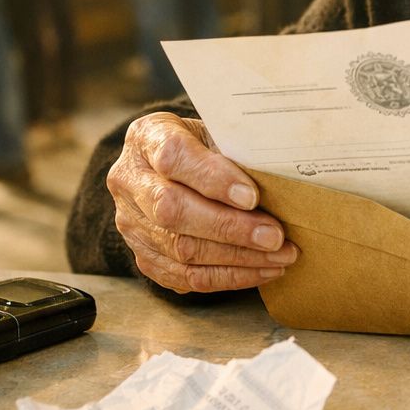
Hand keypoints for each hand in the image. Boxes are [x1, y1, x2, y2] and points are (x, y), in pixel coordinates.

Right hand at [106, 112, 299, 291]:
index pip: (173, 157)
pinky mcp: (144, 256)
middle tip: (274, 237)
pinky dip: (229, 277)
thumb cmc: (203, 146)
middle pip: (171, 210)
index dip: (212, 178)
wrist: (169, 169)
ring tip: (280, 256)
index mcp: (146, 137)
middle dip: (229, 227)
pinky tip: (263, 270)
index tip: (252, 196)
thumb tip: (277, 184)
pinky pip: (185, 276)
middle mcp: (129, 181)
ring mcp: (131, 223)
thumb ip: (235, 152)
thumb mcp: (216, 132)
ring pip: (180, 249)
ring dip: (237, 258)